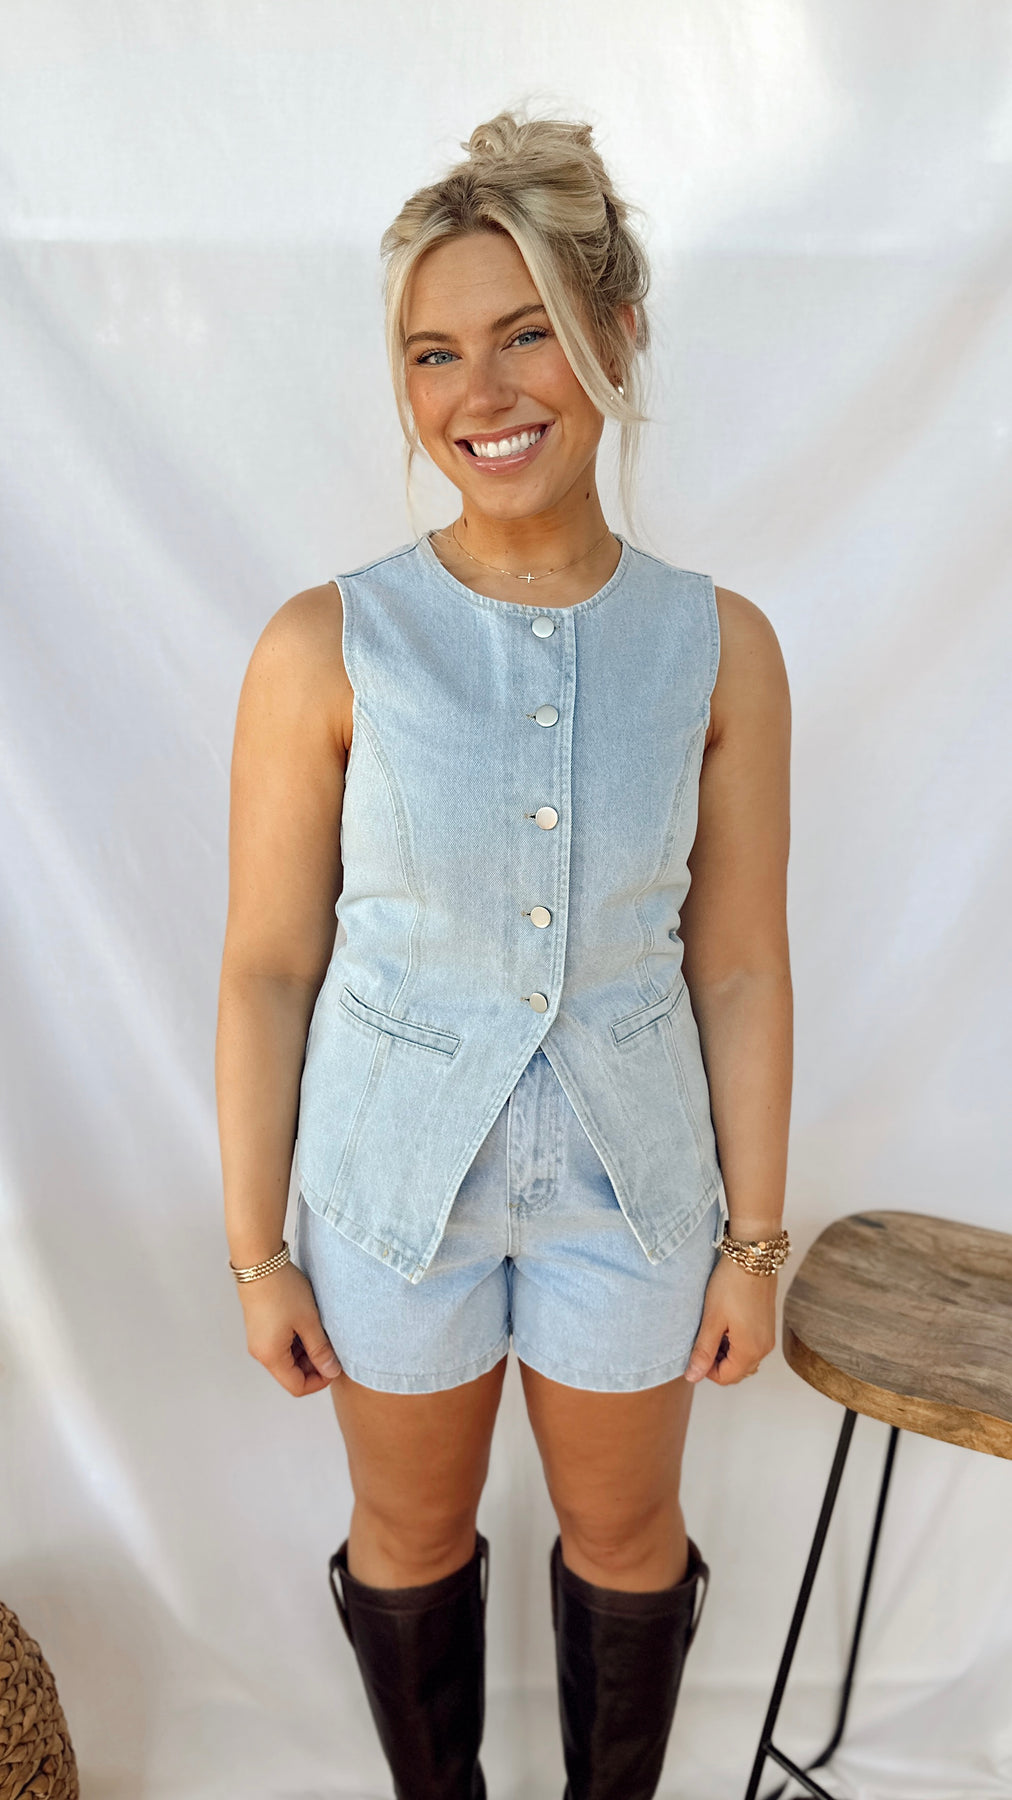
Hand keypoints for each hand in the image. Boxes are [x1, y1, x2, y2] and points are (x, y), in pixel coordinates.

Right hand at [235, 1260, 343, 1395]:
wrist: (259, 1263)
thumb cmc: (283, 1290)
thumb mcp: (308, 1321)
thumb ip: (320, 1350)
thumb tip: (331, 1372)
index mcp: (271, 1356)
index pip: (297, 1387)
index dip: (319, 1381)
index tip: (335, 1365)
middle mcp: (261, 1352)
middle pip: (291, 1374)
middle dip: (314, 1365)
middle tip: (332, 1346)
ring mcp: (260, 1340)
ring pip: (288, 1359)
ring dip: (307, 1351)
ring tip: (321, 1331)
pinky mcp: (261, 1328)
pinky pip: (282, 1345)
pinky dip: (298, 1341)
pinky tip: (309, 1323)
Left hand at [684, 1253, 776, 1385]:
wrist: (753, 1255)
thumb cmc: (731, 1284)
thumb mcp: (712, 1319)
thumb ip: (703, 1351)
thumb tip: (693, 1376)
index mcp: (750, 1350)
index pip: (726, 1378)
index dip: (706, 1369)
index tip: (696, 1349)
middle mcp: (764, 1348)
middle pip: (737, 1371)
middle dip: (717, 1362)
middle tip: (703, 1338)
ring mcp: (768, 1337)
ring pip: (744, 1360)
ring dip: (726, 1353)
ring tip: (713, 1329)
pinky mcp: (767, 1326)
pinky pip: (751, 1346)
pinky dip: (736, 1343)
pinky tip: (725, 1323)